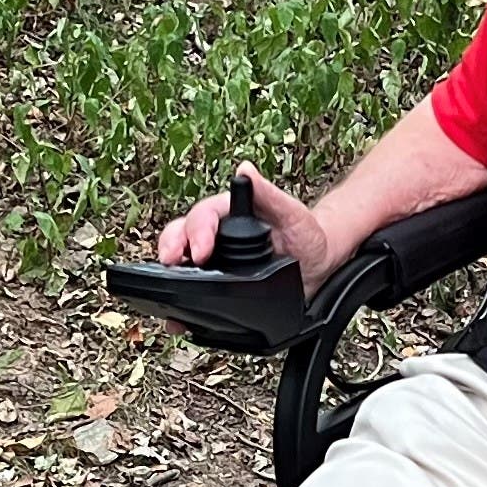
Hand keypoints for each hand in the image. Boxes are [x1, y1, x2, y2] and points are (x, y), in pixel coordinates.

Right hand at [157, 163, 336, 287]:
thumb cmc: (307, 235)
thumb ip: (269, 194)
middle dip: (171, 247)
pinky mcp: (217, 283)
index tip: (200, 250)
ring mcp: (215, 259)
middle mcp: (217, 234)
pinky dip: (181, 304)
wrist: (318, 266)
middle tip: (171, 263)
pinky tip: (177, 316)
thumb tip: (245, 170)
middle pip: (180, 234)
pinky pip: (192, 291)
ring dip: (169, 275)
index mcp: (230, 212)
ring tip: (167, 290)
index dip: (197, 231)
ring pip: (180, 262)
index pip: (203, 215)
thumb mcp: (293, 213)